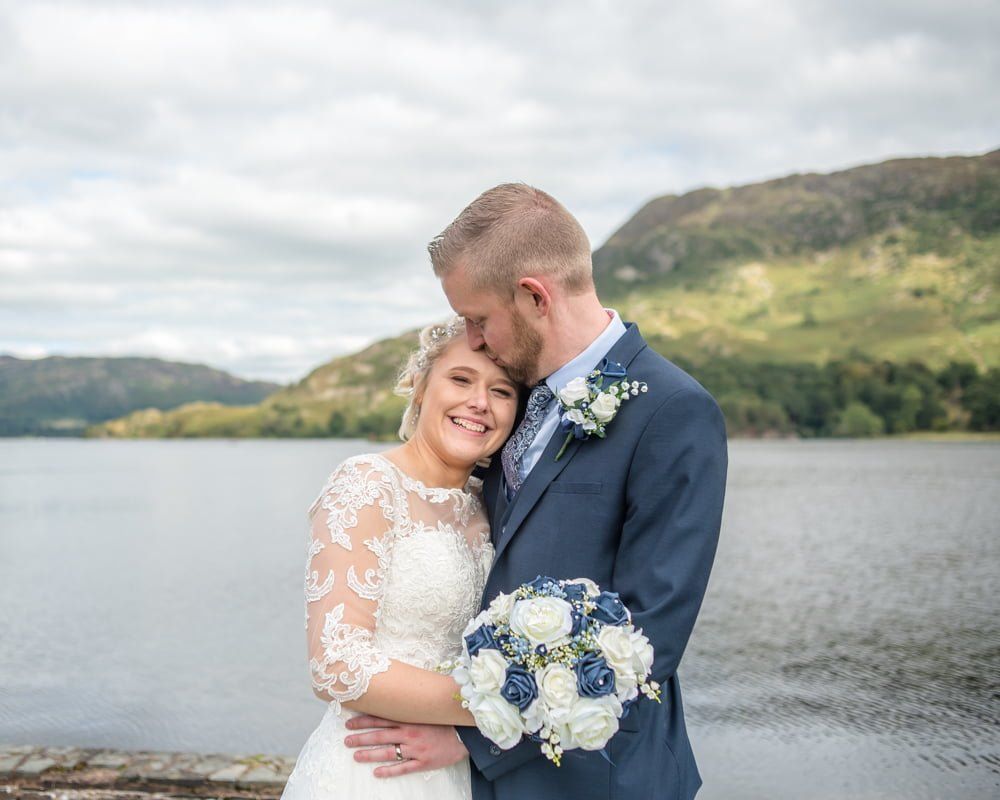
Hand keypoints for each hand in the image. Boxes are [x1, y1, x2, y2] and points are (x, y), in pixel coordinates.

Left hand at [344, 715, 468, 777]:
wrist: (465, 735)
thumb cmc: (445, 719)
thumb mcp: (428, 707)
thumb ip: (412, 703)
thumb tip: (397, 689)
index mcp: (410, 718)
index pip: (381, 719)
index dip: (364, 721)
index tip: (349, 722)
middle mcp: (409, 733)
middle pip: (380, 736)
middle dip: (361, 738)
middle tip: (346, 740)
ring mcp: (415, 749)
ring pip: (388, 753)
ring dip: (370, 754)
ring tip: (355, 756)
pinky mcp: (422, 762)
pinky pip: (402, 768)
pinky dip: (389, 771)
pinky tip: (376, 772)